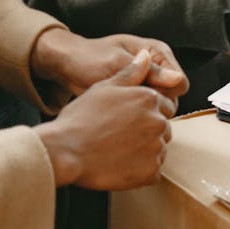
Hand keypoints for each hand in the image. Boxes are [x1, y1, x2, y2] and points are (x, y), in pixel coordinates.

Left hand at [30, 28, 187, 103]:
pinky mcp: (138, 95)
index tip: (141, 96)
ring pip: (161, 108)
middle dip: (154, 105)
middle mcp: (158, 67)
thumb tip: (178, 80)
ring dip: (145, 112)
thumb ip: (148, 72)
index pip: (180, 83)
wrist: (68, 66)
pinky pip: (148, 111)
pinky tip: (122, 115)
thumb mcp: (117, 63)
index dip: (165, 94)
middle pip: (173, 98)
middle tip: (128, 104)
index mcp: (158, 52)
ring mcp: (149, 82)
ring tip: (122, 108)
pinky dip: (138, 115)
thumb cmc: (90, 59)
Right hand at [35, 50, 173, 188]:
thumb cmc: (81, 118)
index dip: (145, 112)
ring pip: (159, 149)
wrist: (66, 150)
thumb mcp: (104, 87)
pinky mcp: (150, 172)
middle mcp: (158, 121)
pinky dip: (141, 170)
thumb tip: (146, 56)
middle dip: (147, 130)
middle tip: (119, 135)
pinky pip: (154, 171)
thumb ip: (130, 72)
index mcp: (148, 98)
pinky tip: (120, 163)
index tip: (127, 119)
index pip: (163, 105)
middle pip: (163, 127)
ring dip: (145, 150)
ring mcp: (155, 148)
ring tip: (118, 149)